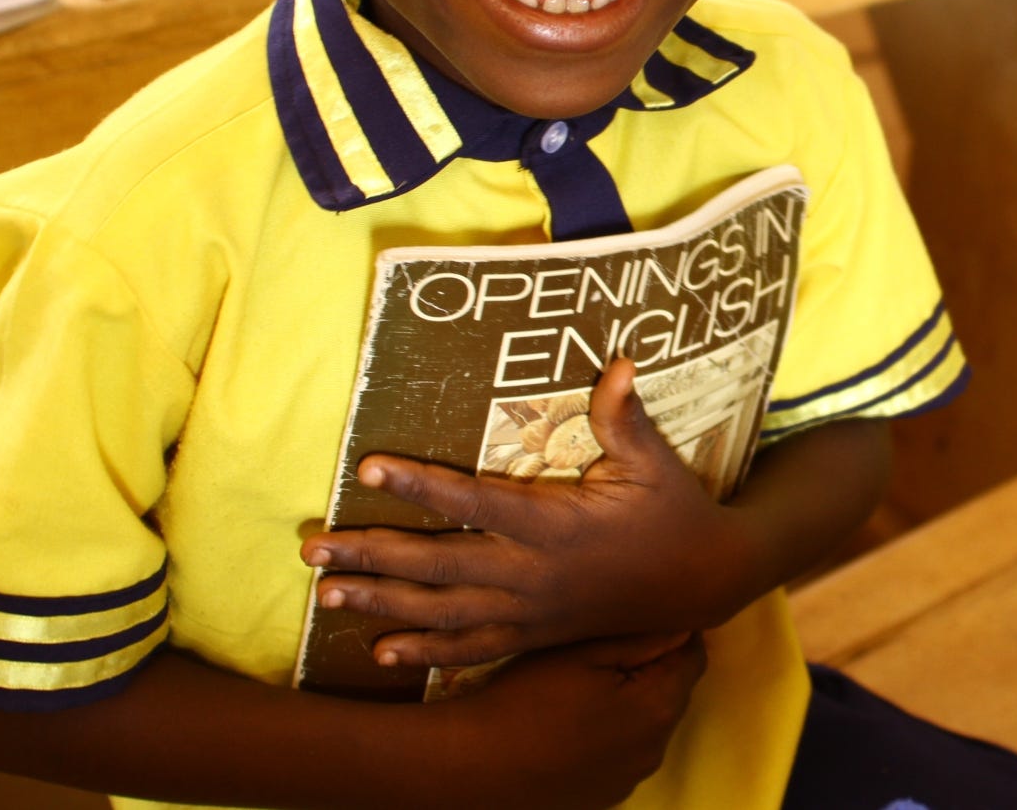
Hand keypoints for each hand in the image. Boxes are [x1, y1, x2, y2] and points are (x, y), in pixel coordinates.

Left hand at [301, 360, 758, 669]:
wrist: (703, 581)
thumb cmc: (674, 512)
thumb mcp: (655, 461)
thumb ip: (624, 417)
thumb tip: (618, 362)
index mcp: (555, 525)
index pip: (475, 502)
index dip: (421, 487)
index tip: (369, 468)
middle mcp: (533, 574)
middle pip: (438, 567)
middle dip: (372, 558)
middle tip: (313, 550)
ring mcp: (530, 611)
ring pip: (443, 613)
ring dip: (381, 605)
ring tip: (326, 596)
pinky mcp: (535, 635)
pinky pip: (471, 649)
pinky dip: (424, 652)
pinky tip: (380, 653)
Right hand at [437, 633, 706, 808]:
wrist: (472, 766)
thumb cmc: (524, 699)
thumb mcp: (582, 651)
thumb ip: (640, 636)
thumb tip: (682, 624)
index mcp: (657, 707)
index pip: (694, 656)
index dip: (674, 630)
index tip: (644, 615)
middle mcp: (655, 749)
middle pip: (673, 691)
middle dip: (654, 665)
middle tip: (608, 645)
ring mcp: (630, 778)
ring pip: (650, 724)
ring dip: (634, 701)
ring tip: (588, 684)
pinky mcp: (605, 795)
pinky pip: (625, 753)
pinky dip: (613, 734)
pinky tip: (576, 720)